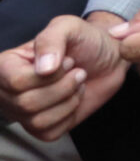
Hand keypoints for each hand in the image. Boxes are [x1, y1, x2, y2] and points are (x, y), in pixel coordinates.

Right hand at [0, 13, 129, 139]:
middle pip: (26, 103)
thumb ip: (51, 40)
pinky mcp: (40, 126)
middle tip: (77, 72)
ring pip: (38, 121)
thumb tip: (43, 69)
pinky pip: (49, 132)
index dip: (50, 75)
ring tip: (76, 83)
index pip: (16, 81)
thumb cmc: (85, 40)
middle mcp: (7, 90)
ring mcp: (21, 111)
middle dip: (63, 87)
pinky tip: (73, 98)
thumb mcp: (68, 27)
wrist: (109, 58)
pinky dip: (68, 116)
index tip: (67, 61)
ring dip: (68, 101)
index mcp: (6, 64)